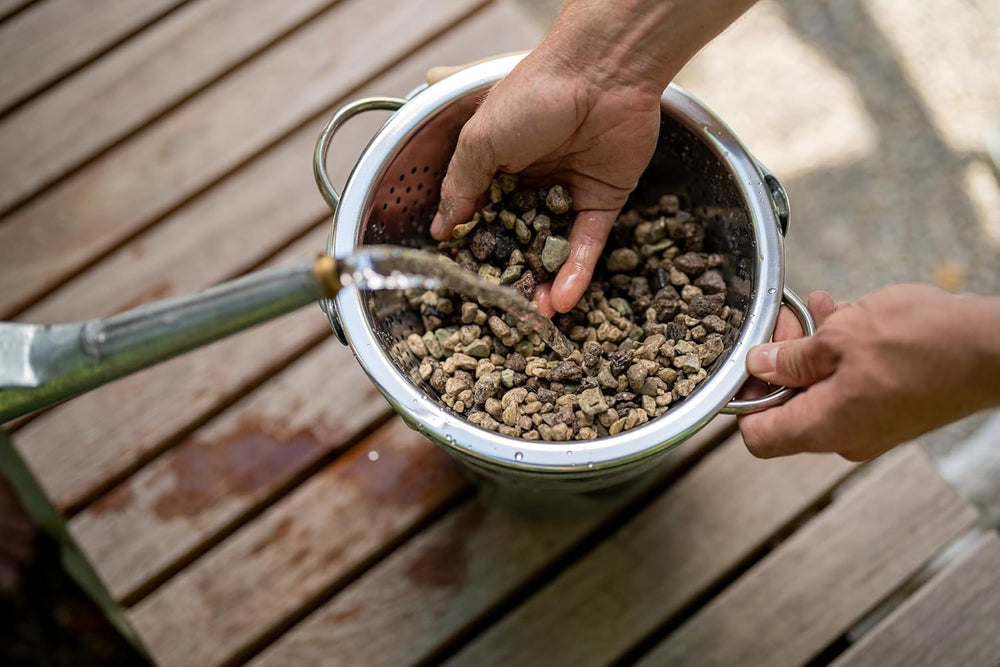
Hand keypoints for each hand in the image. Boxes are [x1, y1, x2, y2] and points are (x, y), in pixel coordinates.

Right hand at [430, 0, 760, 314]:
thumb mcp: (480, 142)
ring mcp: (567, 195)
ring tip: (536, 316)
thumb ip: (460, 188)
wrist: (602, 73)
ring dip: (544, 284)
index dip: (473, 252)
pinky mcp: (602, 202)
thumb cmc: (533, 96)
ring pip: (552, 250)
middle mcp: (530, 184)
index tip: (464, 285)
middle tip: (503, 313)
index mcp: (496, 167)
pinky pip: (587, 245)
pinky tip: (563, 299)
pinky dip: (577, 273)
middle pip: (518, 243)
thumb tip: (441, 230)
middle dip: (511, 279)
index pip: (479, 220)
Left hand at [738, 285, 999, 460]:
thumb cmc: (924, 343)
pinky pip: (852, 383)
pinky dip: (842, 351)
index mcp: (824, 428)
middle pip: (788, 407)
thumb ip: (793, 357)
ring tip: (819, 309)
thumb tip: (759, 365)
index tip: (747, 363)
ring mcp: (871, 425)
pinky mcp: (893, 409)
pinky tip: (846, 313)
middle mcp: (845, 437)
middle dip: (780, 360)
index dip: (743, 399)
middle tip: (784, 320)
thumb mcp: (842, 337)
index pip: (758, 437)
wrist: (997, 348)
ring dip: (814, 348)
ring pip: (821, 387)